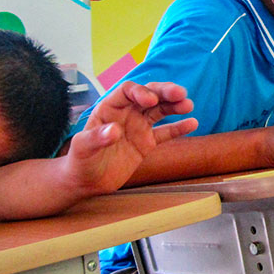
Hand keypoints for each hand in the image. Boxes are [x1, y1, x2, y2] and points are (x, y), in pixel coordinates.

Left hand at [66, 81, 197, 193]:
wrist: (88, 182)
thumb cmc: (81, 162)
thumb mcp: (83, 149)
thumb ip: (96, 138)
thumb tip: (114, 130)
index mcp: (110, 108)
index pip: (127, 91)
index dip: (140, 92)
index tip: (151, 100)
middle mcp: (126, 113)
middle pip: (148, 95)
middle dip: (164, 92)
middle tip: (181, 94)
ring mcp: (139, 127)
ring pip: (160, 110)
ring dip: (174, 106)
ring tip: (188, 105)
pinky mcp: (147, 143)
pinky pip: (166, 132)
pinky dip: (179, 127)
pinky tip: (192, 123)